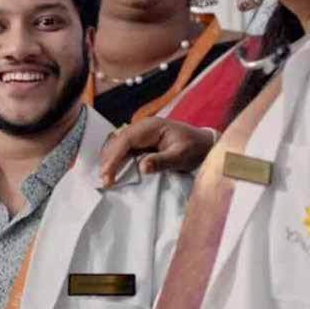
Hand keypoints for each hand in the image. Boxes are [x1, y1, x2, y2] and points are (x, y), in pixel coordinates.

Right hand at [99, 117, 215, 186]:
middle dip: (108, 160)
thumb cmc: (195, 148)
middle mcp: (141, 126)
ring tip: (106, 177)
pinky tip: (112, 170)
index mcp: (150, 126)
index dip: (114, 157)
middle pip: (117, 141)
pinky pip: (122, 147)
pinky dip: (115, 158)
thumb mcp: (182, 156)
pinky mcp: (140, 140)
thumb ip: (162, 161)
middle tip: (104, 181)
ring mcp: (139, 132)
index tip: (108, 175)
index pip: (125, 140)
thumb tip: (142, 167)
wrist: (205, 143)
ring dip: (109, 159)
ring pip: (116, 143)